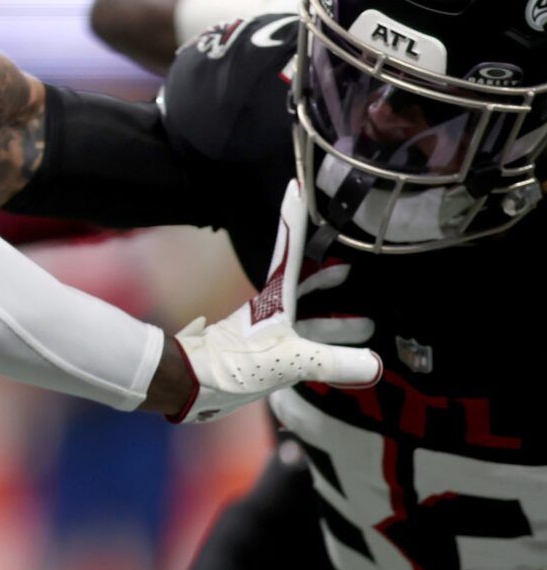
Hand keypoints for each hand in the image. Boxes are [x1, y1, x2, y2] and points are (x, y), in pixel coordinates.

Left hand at [163, 181, 381, 422]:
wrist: (193, 384)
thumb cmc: (234, 363)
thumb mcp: (289, 361)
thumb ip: (332, 362)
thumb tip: (375, 364)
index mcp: (276, 298)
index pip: (291, 248)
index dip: (296, 217)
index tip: (298, 185)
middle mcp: (272, 310)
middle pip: (304, 283)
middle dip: (329, 276)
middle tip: (353, 269)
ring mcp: (268, 334)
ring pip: (307, 318)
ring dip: (333, 318)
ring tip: (366, 323)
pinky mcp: (267, 356)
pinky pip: (304, 344)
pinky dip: (325, 346)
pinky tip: (341, 359)